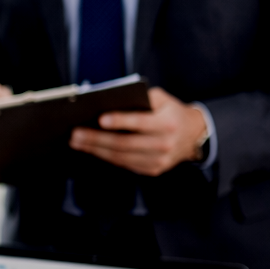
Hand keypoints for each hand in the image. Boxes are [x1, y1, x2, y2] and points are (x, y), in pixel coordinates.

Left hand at [69, 87, 206, 176]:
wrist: (193, 135)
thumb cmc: (170, 112)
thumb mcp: (161, 99)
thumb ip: (140, 99)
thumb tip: (108, 102)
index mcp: (167, 123)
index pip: (141, 122)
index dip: (120, 121)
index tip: (100, 119)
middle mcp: (164, 144)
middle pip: (125, 143)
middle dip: (97, 139)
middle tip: (76, 134)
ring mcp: (159, 160)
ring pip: (122, 157)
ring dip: (96, 150)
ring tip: (77, 142)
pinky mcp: (153, 169)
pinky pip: (125, 164)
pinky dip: (106, 157)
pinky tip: (91, 149)